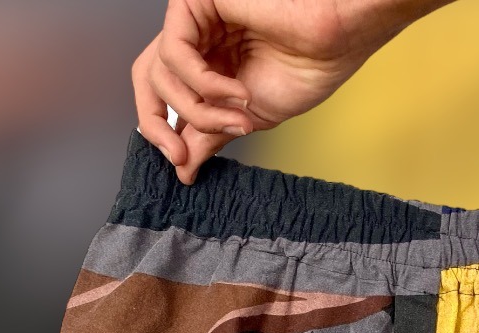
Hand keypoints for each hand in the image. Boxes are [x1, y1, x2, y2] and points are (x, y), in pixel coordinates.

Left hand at [133, 0, 453, 184]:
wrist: (331, 46)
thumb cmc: (304, 73)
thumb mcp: (245, 120)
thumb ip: (208, 138)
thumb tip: (183, 169)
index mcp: (206, 65)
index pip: (162, 95)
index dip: (162, 130)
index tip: (182, 163)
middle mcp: (196, 40)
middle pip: (147, 79)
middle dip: (157, 123)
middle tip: (180, 153)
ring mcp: (194, 21)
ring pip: (162, 72)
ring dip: (199, 109)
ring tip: (238, 118)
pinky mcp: (197, 3)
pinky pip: (175, 51)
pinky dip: (204, 83)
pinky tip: (237, 91)